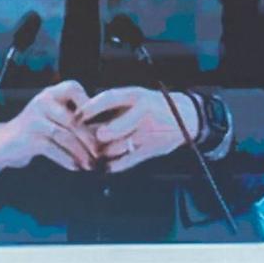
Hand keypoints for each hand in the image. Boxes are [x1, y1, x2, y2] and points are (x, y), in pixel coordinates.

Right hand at [0, 80, 96, 173]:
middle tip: (103, 154)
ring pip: (64, 135)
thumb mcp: (57, 117)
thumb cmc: (40, 130)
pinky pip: (52, 148)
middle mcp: (43, 100)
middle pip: (73, 119)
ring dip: (81, 152)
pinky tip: (76, 167)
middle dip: (90, 139)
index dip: (92, 107)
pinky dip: (66, 159)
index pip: (76, 91)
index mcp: (53, 92)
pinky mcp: (27, 135)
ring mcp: (34, 117)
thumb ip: (79, 120)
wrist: (5, 142)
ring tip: (92, 165)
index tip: (105, 128)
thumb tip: (110, 132)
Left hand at [78, 87, 199, 172]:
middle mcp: (142, 113)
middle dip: (92, 140)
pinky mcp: (151, 149)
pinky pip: (126, 161)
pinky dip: (113, 165)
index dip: (89, 109)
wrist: (188, 118)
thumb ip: (115, 107)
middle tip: (80, 142)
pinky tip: (106, 166)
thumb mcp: (138, 97)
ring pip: (114, 148)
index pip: (108, 99)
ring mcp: (147, 133)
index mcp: (137, 96)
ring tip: (90, 155)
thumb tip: (86, 117)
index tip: (75, 117)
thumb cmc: (156, 107)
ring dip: (100, 154)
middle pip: (108, 131)